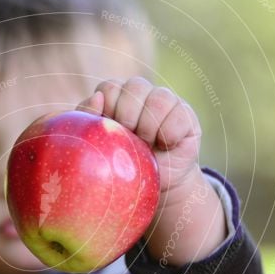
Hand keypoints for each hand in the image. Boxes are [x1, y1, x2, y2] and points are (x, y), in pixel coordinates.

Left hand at [76, 77, 201, 194]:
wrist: (154, 186)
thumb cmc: (120, 166)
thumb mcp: (98, 145)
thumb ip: (89, 120)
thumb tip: (98, 97)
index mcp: (116, 98)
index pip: (110, 88)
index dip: (110, 110)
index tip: (113, 132)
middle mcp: (141, 94)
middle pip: (135, 87)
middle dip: (129, 117)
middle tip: (131, 140)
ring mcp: (165, 101)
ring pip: (159, 98)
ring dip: (150, 127)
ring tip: (148, 145)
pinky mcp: (185, 114)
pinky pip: (179, 115)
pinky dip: (170, 135)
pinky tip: (167, 146)